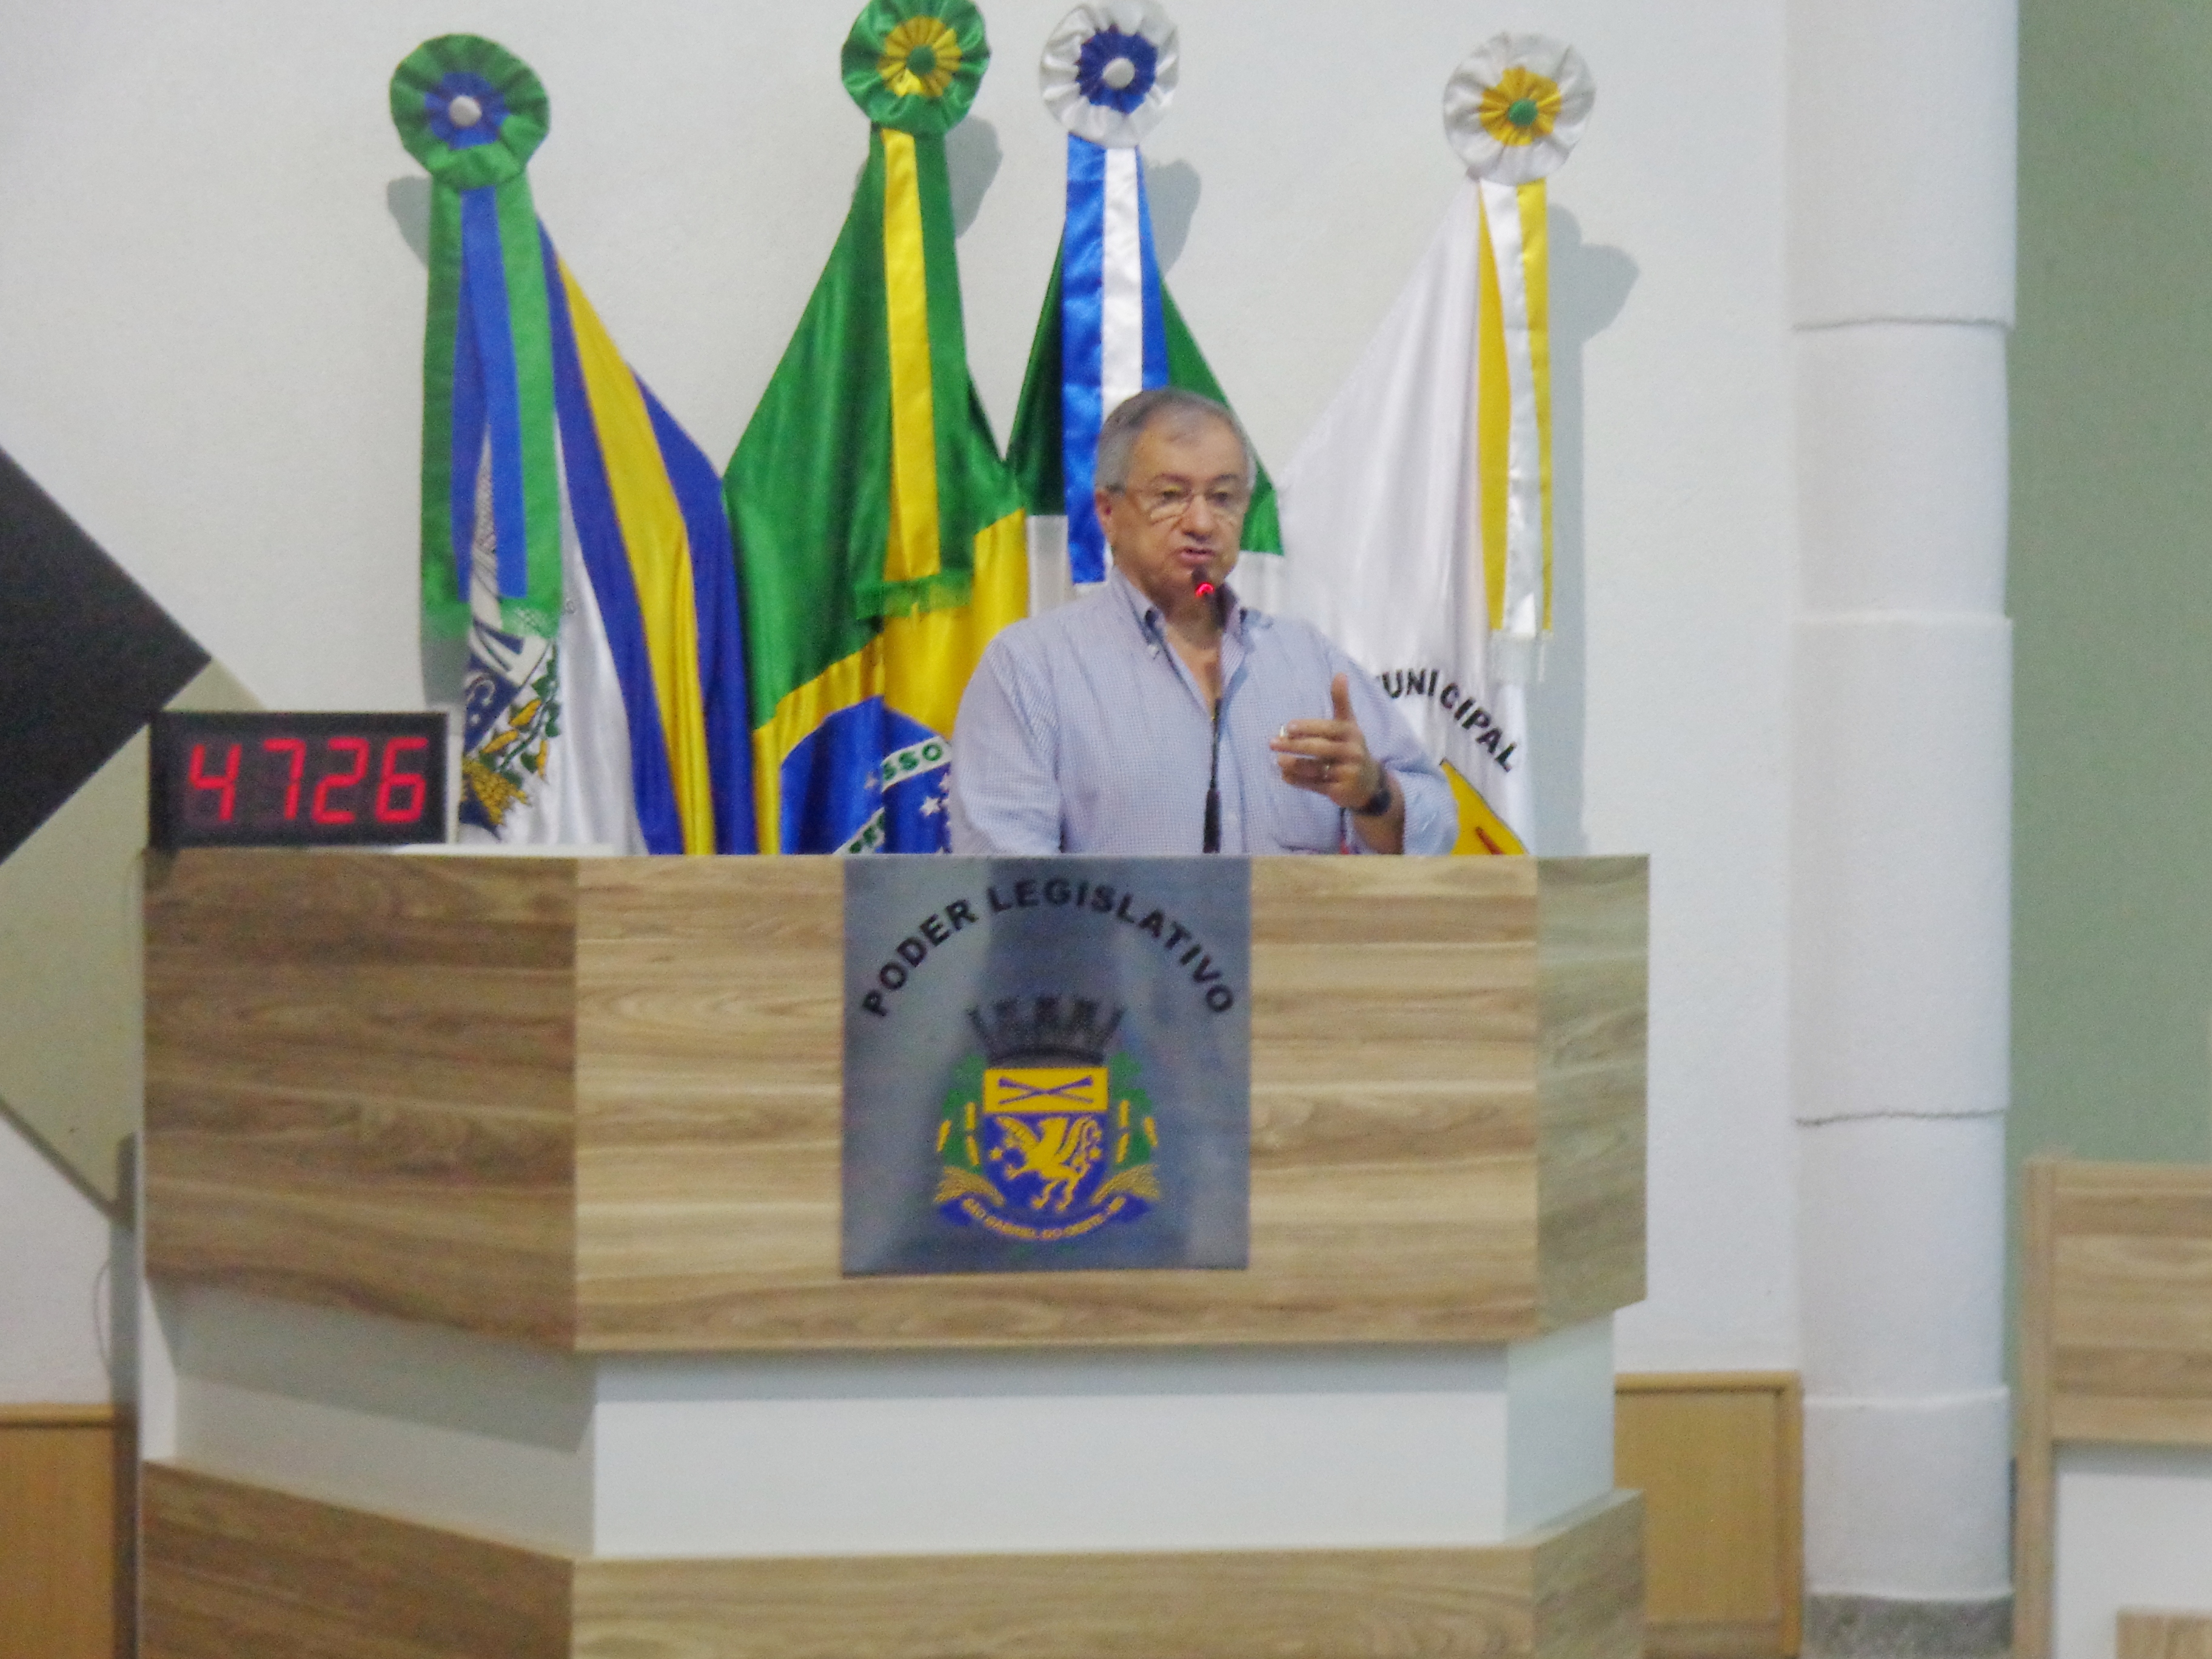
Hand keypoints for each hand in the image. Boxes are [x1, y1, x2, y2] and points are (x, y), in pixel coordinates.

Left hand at [1269, 674, 1388, 812]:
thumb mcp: (1349, 725)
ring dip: (1294, 765)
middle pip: (1320, 749)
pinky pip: (1316, 786)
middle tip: (1273, 743)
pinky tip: (1284, 776)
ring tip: (1278, 761)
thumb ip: (1341, 701)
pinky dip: (1299, 781)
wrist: (1369, 784)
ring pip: (1316, 769)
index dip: (1308, 728)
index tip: (1288, 727)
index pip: (1328, 729)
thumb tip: (1339, 674)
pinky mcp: (1340, 791)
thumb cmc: (1352, 748)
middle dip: (1295, 746)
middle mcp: (1352, 753)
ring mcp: (1347, 773)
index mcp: (1351, 733)